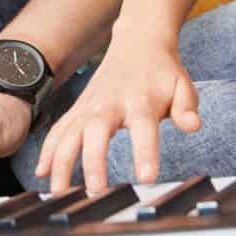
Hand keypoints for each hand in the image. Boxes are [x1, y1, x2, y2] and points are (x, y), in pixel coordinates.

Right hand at [36, 37, 199, 193]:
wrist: (137, 43)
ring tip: (58, 192)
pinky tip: (41, 173)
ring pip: (70, 134)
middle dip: (93, 161)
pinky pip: (58, 131)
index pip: (143, 128)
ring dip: (61, 162)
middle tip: (95, 190)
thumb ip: (186, 107)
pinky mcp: (77, 110)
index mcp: (140, 100)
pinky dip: (48, 151)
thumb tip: (194, 125)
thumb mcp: (182, 85)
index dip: (145, 152)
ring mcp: (89, 106)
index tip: (146, 178)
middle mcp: (110, 103)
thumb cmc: (162, 72)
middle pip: (97, 132)